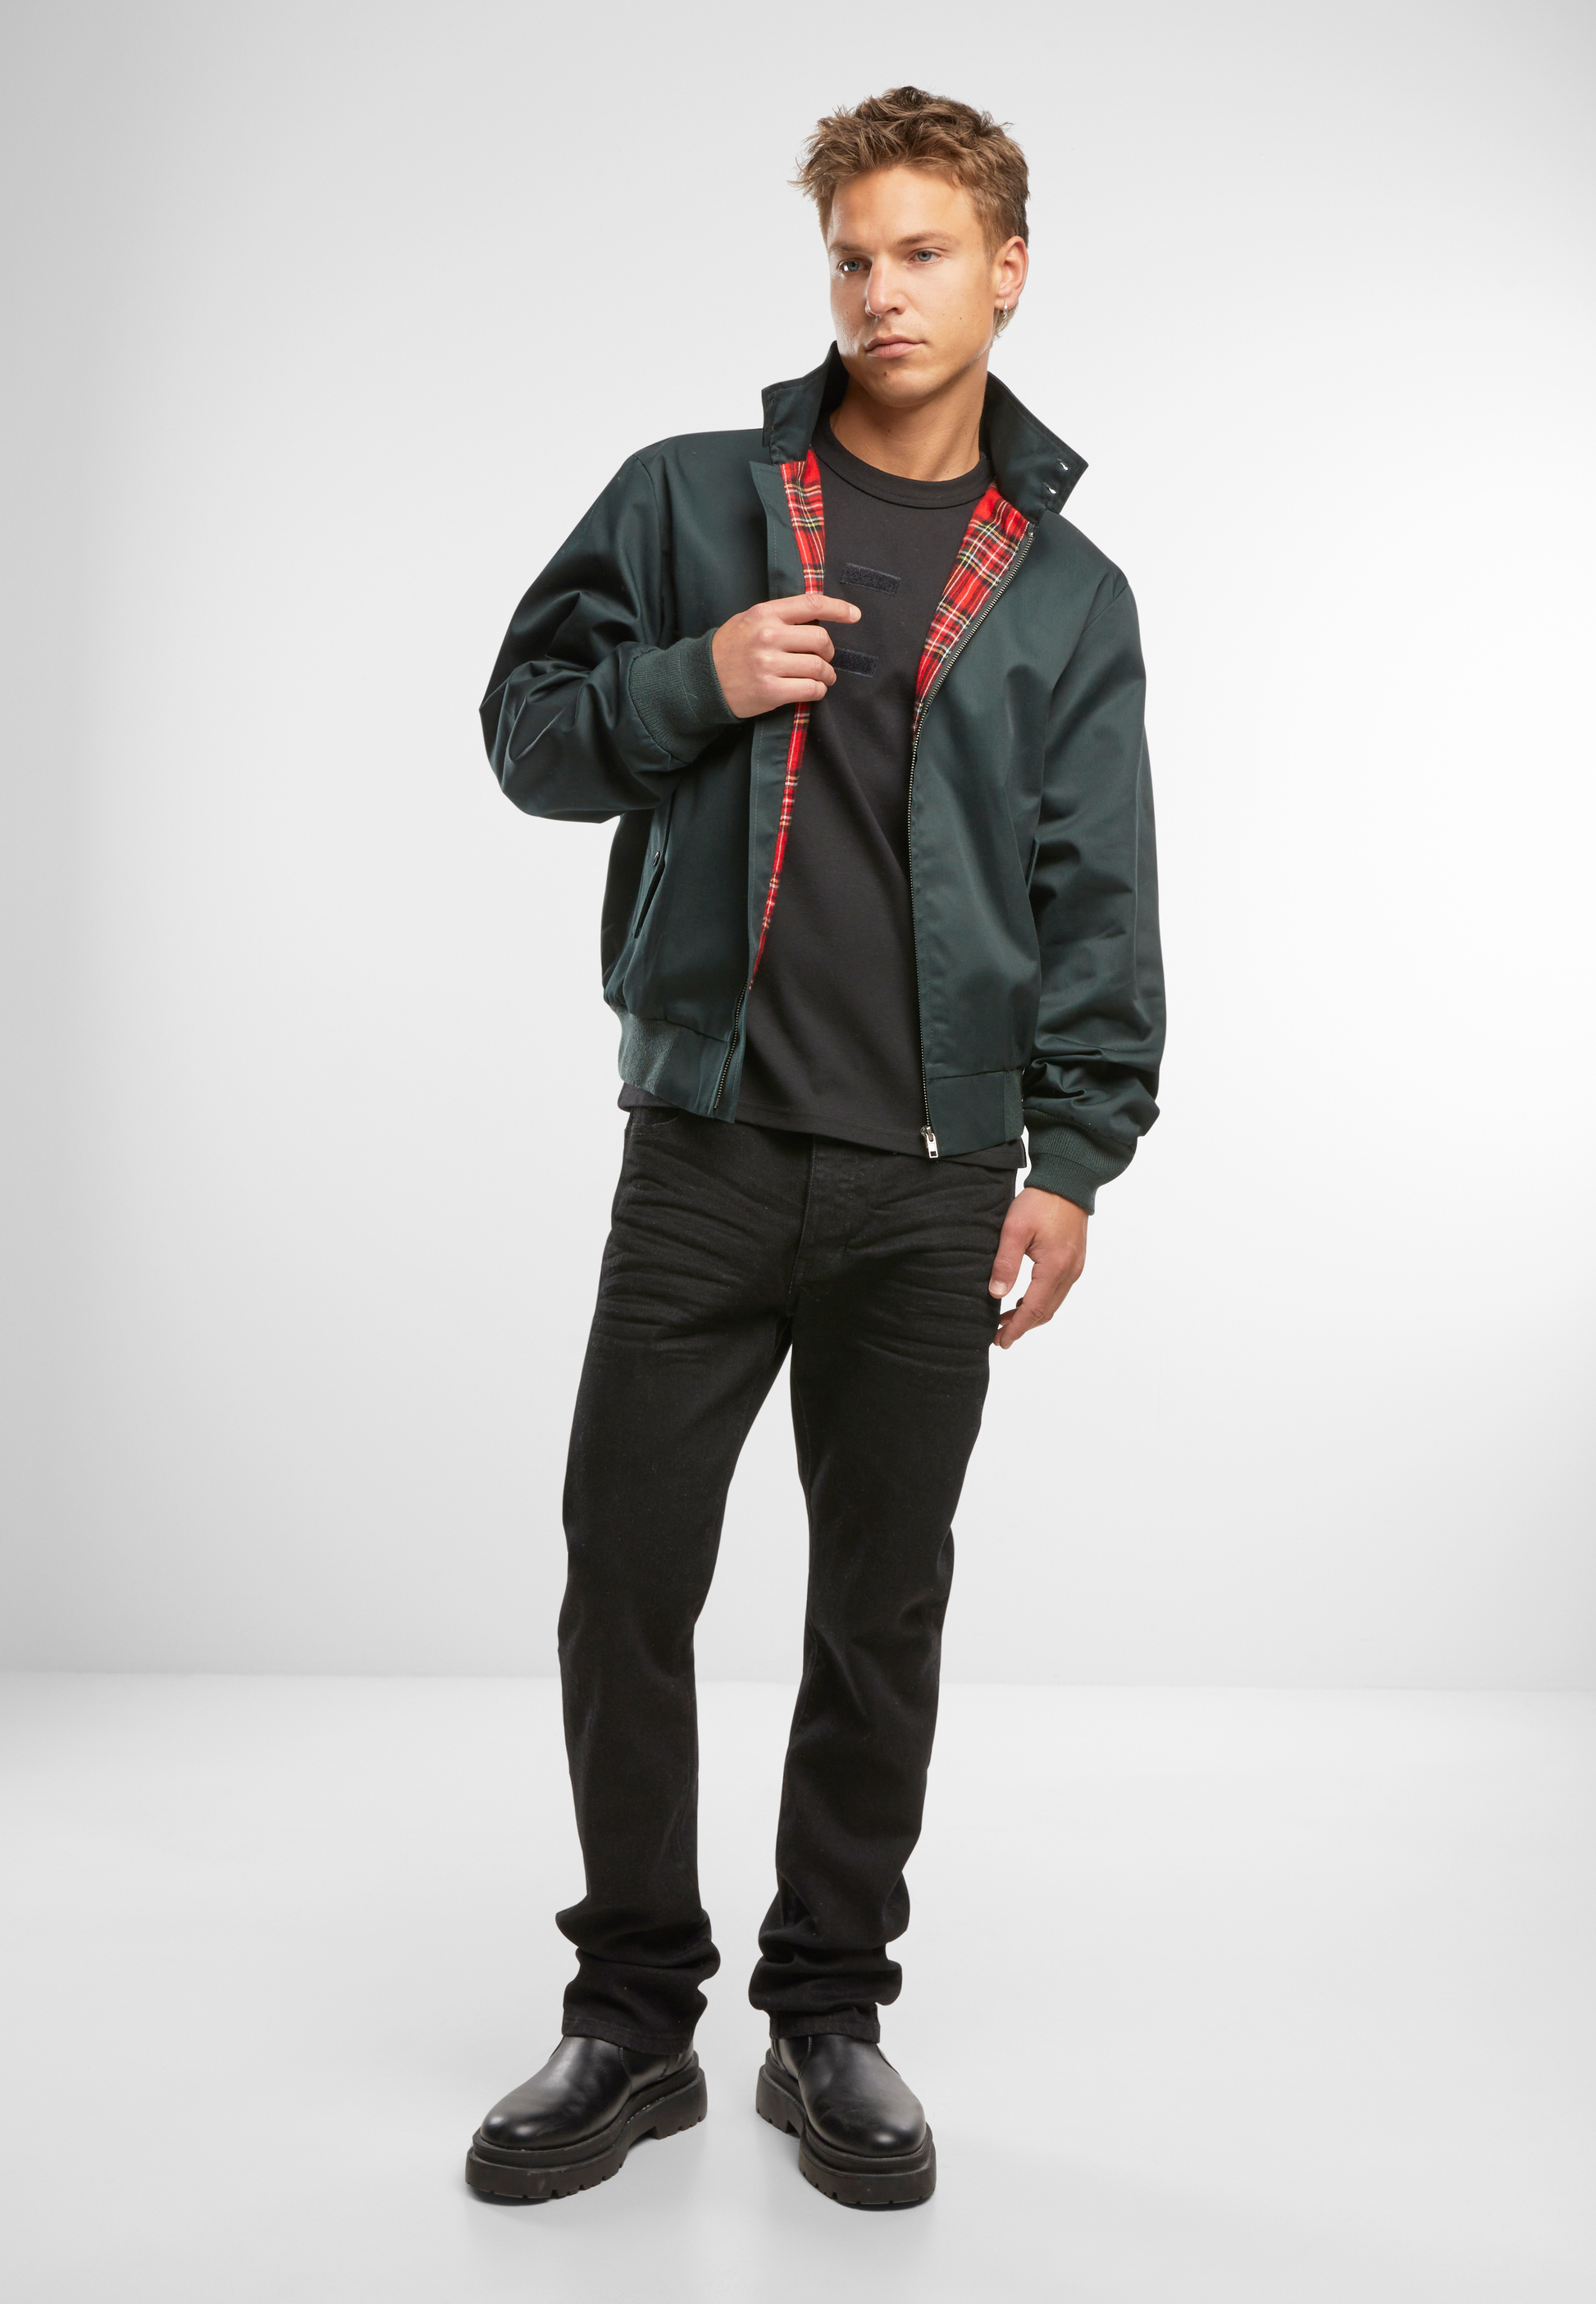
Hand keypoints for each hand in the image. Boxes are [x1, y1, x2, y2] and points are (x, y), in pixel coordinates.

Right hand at [711, 594, 860, 718]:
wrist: (701, 680)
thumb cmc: (729, 649)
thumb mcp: (749, 621)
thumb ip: (780, 617)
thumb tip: (817, 620)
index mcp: (764, 614)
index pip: (811, 605)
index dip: (838, 609)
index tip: (854, 615)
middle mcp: (768, 636)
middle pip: (820, 640)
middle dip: (829, 652)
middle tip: (825, 659)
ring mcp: (769, 665)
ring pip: (818, 667)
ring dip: (827, 675)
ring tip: (822, 678)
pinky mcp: (770, 691)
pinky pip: (810, 689)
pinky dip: (818, 691)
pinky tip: (812, 690)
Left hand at [988, 1186, 1087, 1348]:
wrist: (1068, 1181)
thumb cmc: (1040, 1202)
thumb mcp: (1015, 1229)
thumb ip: (1005, 1263)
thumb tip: (996, 1294)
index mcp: (1054, 1267)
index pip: (1034, 1309)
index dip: (1016, 1328)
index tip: (1001, 1341)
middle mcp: (1069, 1272)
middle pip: (1046, 1312)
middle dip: (1023, 1326)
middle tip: (1000, 1336)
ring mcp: (1075, 1267)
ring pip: (1053, 1303)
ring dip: (1032, 1314)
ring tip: (1007, 1319)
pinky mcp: (1075, 1261)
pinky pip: (1059, 1291)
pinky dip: (1041, 1301)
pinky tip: (1024, 1299)